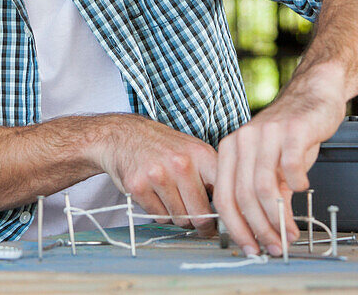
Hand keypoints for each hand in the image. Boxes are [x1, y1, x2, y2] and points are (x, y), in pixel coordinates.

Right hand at [94, 114, 218, 235]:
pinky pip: (159, 217)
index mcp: (201, 154)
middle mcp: (181, 164)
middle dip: (200, 223)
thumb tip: (233, 211)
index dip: (226, 214)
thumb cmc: (163, 147)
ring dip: (178, 216)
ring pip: (180, 219)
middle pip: (201, 215)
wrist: (124, 135)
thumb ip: (213, 176)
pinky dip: (159, 213)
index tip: (224, 222)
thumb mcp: (194, 151)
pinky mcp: (138, 187)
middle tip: (196, 219)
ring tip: (171, 198)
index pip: (224, 194)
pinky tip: (155, 196)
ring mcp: (158, 175)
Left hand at [213, 70, 345, 255]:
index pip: (224, 197)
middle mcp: (242, 141)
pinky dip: (296, 184)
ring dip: (277, 217)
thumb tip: (268, 230)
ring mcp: (265, 134)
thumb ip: (265, 193)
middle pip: (243, 196)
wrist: (312, 94)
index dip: (236, 227)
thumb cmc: (290, 132)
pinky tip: (303, 189)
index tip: (250, 247)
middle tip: (274, 246)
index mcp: (230, 150)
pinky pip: (289, 165)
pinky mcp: (291, 130)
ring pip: (263, 186)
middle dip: (259, 228)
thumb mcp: (271, 164)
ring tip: (290, 232)